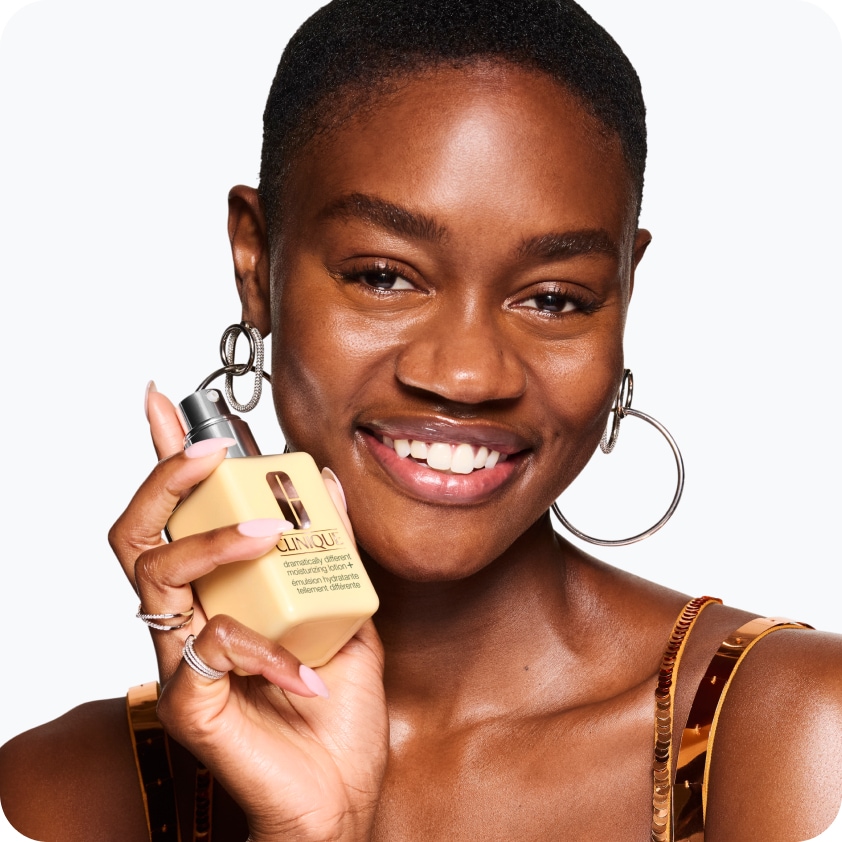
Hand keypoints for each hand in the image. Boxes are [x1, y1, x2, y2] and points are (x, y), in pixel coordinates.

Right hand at [108, 385, 387, 841]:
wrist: (336, 795)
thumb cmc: (333, 709)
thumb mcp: (344, 611)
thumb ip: (331, 550)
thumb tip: (328, 480)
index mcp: (221, 591)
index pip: (180, 514)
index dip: (167, 457)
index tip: (165, 400)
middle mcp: (189, 617)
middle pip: (140, 532)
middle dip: (167, 478)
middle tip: (209, 448)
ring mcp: (181, 659)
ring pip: (159, 574)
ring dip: (217, 542)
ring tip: (276, 534)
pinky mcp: (189, 702)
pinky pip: (212, 647)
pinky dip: (270, 649)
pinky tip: (310, 674)